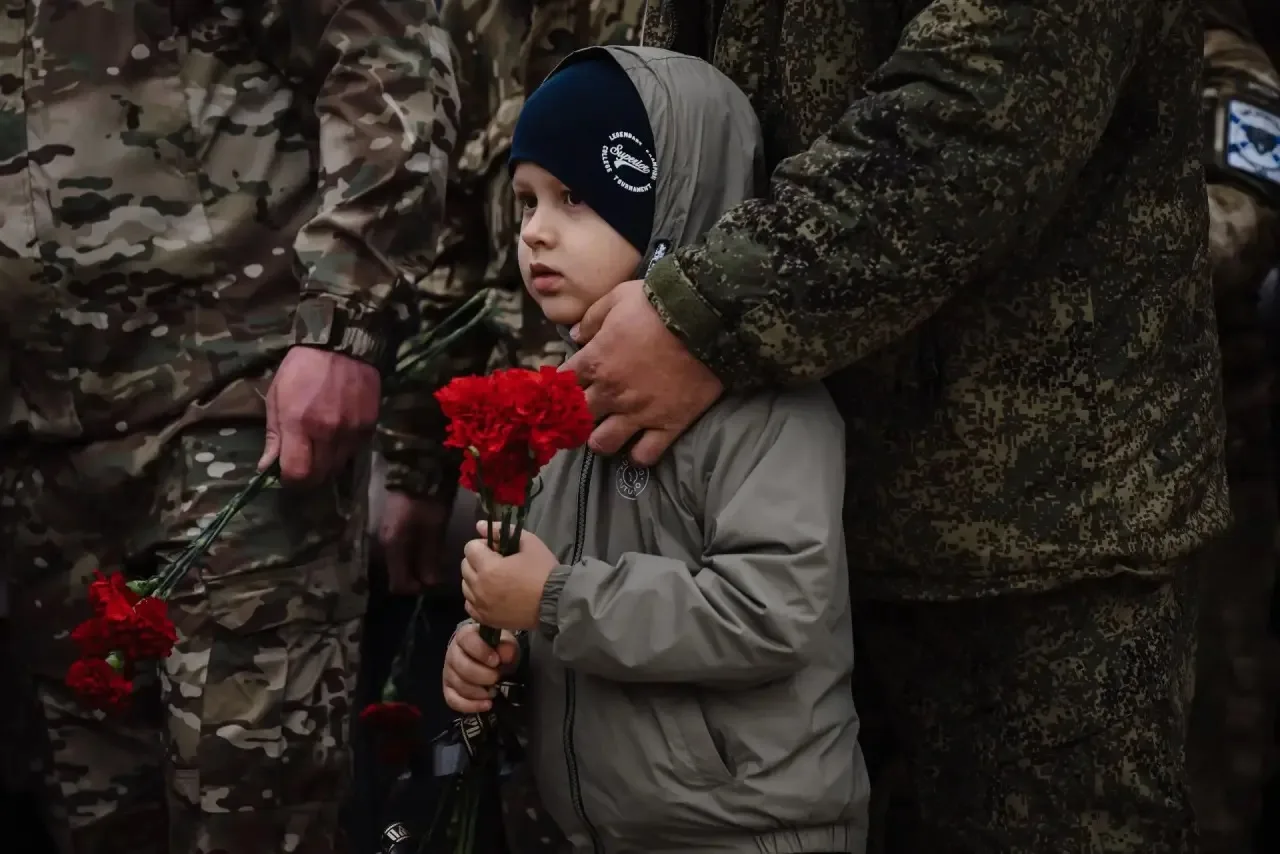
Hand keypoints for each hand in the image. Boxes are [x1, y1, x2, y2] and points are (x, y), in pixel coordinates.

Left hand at [258, 346, 380, 484]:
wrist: (342, 345)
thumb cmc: (302, 368)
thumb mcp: (277, 396)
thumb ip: (274, 435)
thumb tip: (266, 466)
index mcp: (299, 423)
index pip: (297, 472)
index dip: (290, 481)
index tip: (286, 475)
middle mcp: (328, 431)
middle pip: (320, 476)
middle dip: (308, 478)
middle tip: (302, 467)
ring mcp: (352, 430)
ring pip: (339, 467)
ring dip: (327, 466)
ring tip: (320, 452)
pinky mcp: (369, 426)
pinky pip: (354, 452)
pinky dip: (343, 452)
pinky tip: (336, 438)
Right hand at [377, 491, 449, 593]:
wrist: (417, 472)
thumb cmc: (428, 500)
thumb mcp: (434, 529)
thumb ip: (430, 557)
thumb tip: (430, 583)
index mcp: (393, 546)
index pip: (399, 583)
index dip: (415, 589)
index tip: (432, 583)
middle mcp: (385, 544)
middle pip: (397, 574)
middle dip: (416, 578)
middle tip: (435, 572)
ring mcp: (386, 536)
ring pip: (399, 563)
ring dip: (414, 566)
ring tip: (433, 560)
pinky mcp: (391, 529)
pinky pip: (400, 551)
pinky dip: (412, 555)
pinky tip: (426, 549)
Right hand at [442, 623, 519, 714]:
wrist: (490, 660)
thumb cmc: (497, 649)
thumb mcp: (506, 644)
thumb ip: (507, 647)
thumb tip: (505, 655)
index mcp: (465, 636)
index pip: (467, 640)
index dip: (481, 651)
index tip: (496, 661)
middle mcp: (452, 653)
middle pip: (462, 667)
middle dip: (483, 676)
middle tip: (497, 678)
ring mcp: (448, 672)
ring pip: (458, 685)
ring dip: (479, 692)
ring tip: (493, 691)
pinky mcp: (448, 689)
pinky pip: (453, 701)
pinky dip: (471, 706)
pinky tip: (486, 705)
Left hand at [460, 522, 557, 630]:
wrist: (555, 602)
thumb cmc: (543, 570)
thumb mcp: (529, 543)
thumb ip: (502, 531)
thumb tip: (479, 526)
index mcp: (488, 567)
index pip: (470, 548)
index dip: (483, 545)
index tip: (497, 549)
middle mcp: (479, 587)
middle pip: (465, 566)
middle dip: (477, 560)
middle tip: (497, 563)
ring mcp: (481, 605)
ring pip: (465, 586)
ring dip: (476, 579)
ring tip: (495, 580)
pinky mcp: (486, 619)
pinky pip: (469, 605)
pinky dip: (476, 598)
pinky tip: (491, 595)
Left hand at [564, 279, 722, 465]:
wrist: (705, 319)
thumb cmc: (658, 304)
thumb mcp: (618, 297)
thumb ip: (591, 318)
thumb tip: (573, 335)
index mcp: (595, 361)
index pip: (563, 384)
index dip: (564, 385)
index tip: (570, 384)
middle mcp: (611, 392)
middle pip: (578, 417)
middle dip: (578, 415)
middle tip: (589, 409)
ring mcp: (638, 413)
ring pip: (603, 444)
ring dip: (601, 439)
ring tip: (609, 430)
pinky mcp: (668, 426)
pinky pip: (644, 455)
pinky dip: (639, 453)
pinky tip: (639, 443)